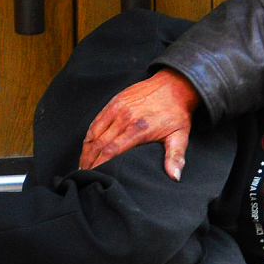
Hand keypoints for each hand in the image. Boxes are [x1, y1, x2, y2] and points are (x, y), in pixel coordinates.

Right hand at [79, 68, 199, 180]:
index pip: (112, 150)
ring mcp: (118, 108)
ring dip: (87, 150)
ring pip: (95, 132)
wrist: (174, 85)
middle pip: (100, 144)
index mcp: (139, 129)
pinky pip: (97, 120)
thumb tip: (175, 177)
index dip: (100, 164)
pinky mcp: (115, 101)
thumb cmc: (177, 113)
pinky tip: (87, 146)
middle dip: (90, 161)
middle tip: (85, 175)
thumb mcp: (180, 136)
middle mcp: (125, 118)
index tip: (95, 175)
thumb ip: (175, 157)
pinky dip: (90, 135)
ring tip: (83, 164)